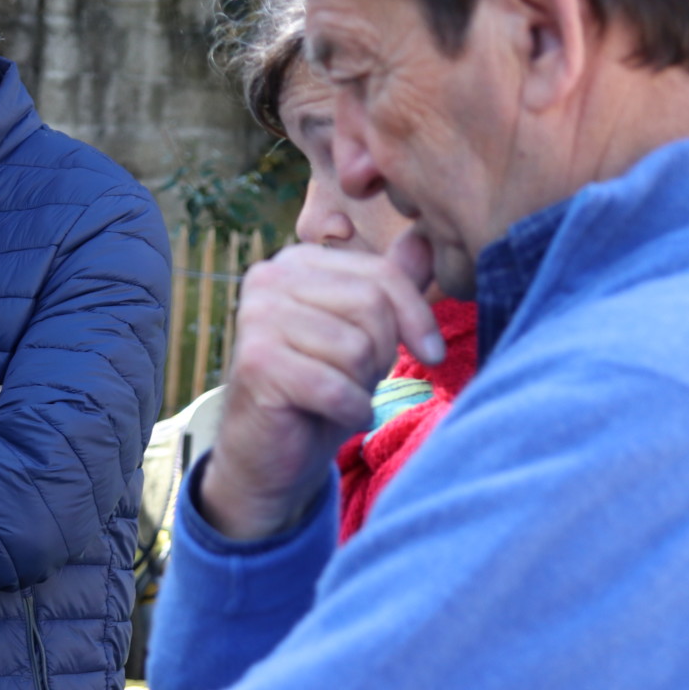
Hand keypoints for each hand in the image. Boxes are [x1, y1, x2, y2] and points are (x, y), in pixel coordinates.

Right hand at [200, 234, 441, 541]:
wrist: (269, 452)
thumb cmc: (321, 388)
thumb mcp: (363, 333)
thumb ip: (389, 286)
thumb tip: (422, 237)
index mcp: (295, 263)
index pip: (381, 274)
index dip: (417, 317)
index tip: (432, 353)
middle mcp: (267, 278)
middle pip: (371, 305)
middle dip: (382, 353)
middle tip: (360, 379)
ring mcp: (256, 318)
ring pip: (356, 347)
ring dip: (362, 385)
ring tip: (339, 395)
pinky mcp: (257, 364)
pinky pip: (337, 388)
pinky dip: (350, 412)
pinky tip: (334, 416)